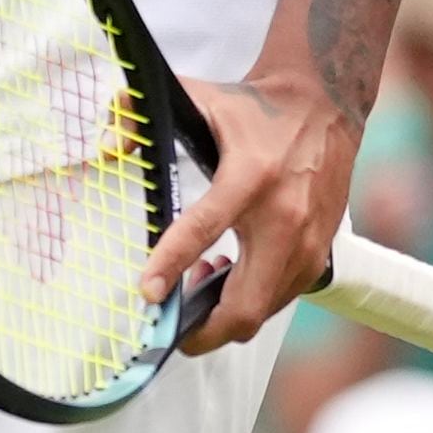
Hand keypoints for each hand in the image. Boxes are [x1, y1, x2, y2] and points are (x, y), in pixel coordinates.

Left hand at [144, 73, 356, 354]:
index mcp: (250, 176)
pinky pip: (280, 299)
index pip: (204, 229)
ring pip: (262, 311)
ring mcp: (309, 243)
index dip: (172, 265)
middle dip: (205, 332)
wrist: (324, 106)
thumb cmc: (258, 110)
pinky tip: (232, 273)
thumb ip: (147, 116)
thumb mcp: (200, 100)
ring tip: (202, 282)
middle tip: (175, 329)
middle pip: (244, 304)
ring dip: (226, 312)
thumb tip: (108, 142)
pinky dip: (252, 300)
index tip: (149, 293)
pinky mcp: (320, 255)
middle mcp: (285, 217)